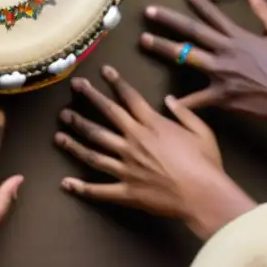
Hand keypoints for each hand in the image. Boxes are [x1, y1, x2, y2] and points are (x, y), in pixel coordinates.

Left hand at [57, 66, 254, 239]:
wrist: (204, 196)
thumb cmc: (206, 163)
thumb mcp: (202, 131)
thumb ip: (184, 113)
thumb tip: (168, 99)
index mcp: (152, 125)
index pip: (130, 98)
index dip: (116, 82)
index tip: (104, 70)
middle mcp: (134, 141)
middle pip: (105, 116)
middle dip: (89, 99)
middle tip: (74, 87)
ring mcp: (126, 167)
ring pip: (93, 151)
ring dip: (74, 140)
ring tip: (59, 131)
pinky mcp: (126, 190)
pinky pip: (99, 190)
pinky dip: (81, 188)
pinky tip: (66, 183)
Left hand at [141, 0, 266, 130]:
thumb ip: (263, 8)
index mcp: (238, 36)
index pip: (213, 14)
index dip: (197, 2)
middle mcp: (225, 51)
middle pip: (191, 31)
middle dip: (168, 20)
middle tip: (148, 11)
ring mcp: (221, 73)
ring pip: (186, 57)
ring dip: (163, 48)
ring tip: (144, 40)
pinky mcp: (221, 96)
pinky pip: (197, 99)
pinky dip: (182, 102)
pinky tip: (165, 100)